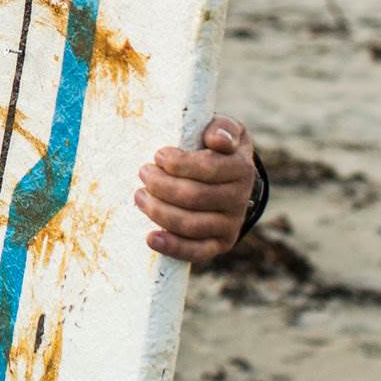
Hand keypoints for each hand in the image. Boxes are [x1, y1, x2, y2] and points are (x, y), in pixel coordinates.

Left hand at [134, 115, 256, 265]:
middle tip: (143, 173)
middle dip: (161, 185)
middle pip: (194, 197)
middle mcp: (239, 199)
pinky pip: (197, 252)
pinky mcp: (220, 244)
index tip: (158, 155)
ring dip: (159, 211)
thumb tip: (217, 141)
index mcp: (241, 168)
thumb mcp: (224, 129)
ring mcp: (231, 225)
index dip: (179, 163)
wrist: (229, 178)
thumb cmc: (216, 147)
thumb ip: (223, 128)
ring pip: (192, 225)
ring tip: (139, 196)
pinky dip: (173, 247)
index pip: (208, 168)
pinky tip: (151, 237)